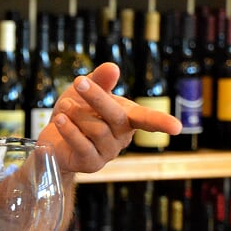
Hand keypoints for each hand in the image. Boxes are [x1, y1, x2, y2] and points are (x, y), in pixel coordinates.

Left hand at [39, 62, 181, 174]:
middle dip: (97, 97)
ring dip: (77, 114)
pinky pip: (82, 145)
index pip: (148, 119)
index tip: (177, 127)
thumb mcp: (86, 91)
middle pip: (115, 116)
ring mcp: (108, 153)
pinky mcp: (91, 164)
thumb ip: (100, 80)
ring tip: (64, 105)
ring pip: (96, 129)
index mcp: (128, 117)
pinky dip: (69, 129)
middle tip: (79, 82)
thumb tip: (112, 67)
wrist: (54, 139)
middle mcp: (122, 137)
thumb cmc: (76, 112)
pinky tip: (60, 119)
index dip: (161, 122)